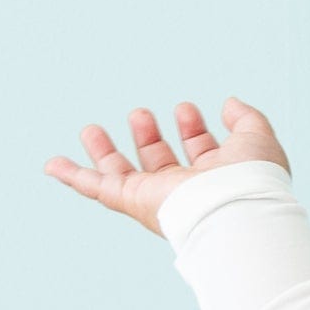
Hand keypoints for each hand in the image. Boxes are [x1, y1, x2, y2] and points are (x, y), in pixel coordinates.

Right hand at [43, 95, 288, 236]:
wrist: (238, 207)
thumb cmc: (253, 178)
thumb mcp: (256, 138)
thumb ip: (246, 118)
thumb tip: (230, 102)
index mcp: (215, 177)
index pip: (198, 152)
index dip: (192, 130)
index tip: (187, 108)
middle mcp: (185, 190)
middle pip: (158, 163)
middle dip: (149, 138)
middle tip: (140, 114)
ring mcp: (156, 196)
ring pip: (123, 174)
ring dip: (106, 152)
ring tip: (91, 129)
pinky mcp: (133, 200)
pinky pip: (96, 188)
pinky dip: (73, 176)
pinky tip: (53, 165)